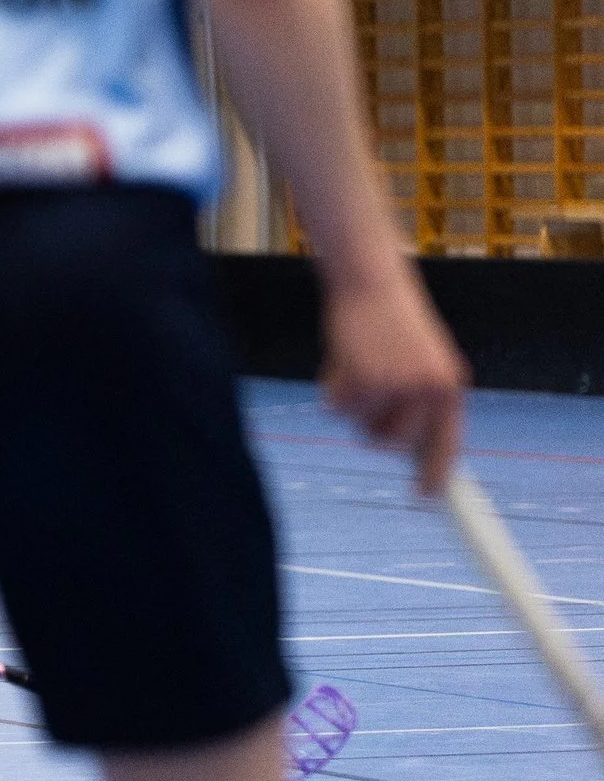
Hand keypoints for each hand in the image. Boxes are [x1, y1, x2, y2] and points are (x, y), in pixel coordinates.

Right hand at [320, 268, 466, 497]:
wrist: (371, 281)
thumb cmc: (394, 322)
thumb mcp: (424, 361)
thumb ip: (423, 401)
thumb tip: (411, 450)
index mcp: (450, 387)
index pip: (446, 444)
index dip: (436, 475)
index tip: (428, 499)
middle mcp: (427, 392)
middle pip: (394, 444)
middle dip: (375, 428)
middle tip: (369, 396)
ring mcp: (394, 388)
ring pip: (362, 429)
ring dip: (353, 406)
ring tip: (359, 366)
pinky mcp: (360, 380)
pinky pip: (337, 410)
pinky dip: (332, 389)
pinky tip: (343, 358)